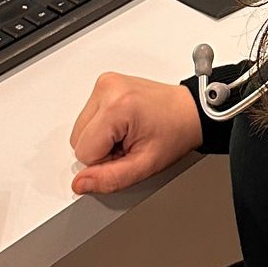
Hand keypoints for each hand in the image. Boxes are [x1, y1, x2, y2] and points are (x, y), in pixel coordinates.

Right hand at [70, 72, 201, 195]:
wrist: (189, 112)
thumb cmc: (175, 133)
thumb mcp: (145, 166)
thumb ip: (109, 179)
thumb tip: (80, 183)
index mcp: (117, 106)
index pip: (84, 152)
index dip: (105, 162)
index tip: (128, 153)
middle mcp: (107, 88)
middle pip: (78, 139)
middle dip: (101, 149)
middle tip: (129, 144)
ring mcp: (105, 83)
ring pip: (81, 129)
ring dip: (101, 138)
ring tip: (128, 134)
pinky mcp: (105, 83)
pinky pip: (88, 116)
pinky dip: (103, 126)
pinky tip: (124, 124)